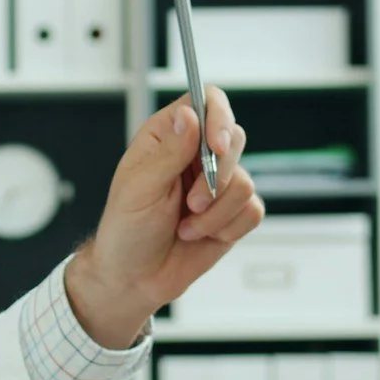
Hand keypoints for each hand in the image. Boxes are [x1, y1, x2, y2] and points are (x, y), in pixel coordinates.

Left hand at [64, 89, 262, 345]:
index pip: (207, 102)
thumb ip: (170, 152)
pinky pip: (252, 210)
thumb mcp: (140, 188)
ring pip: (245, 182)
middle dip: (216, 179)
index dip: (219, 118)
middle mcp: (195, 154)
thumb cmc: (127, 230)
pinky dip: (226, 228)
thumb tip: (190, 115)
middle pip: (234, 139)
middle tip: (190, 203)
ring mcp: (217, 183)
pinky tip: (200, 236)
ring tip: (186, 226)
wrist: (136, 278)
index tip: (216, 146)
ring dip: (215, 214)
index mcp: (168, 136)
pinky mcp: (232, 212)